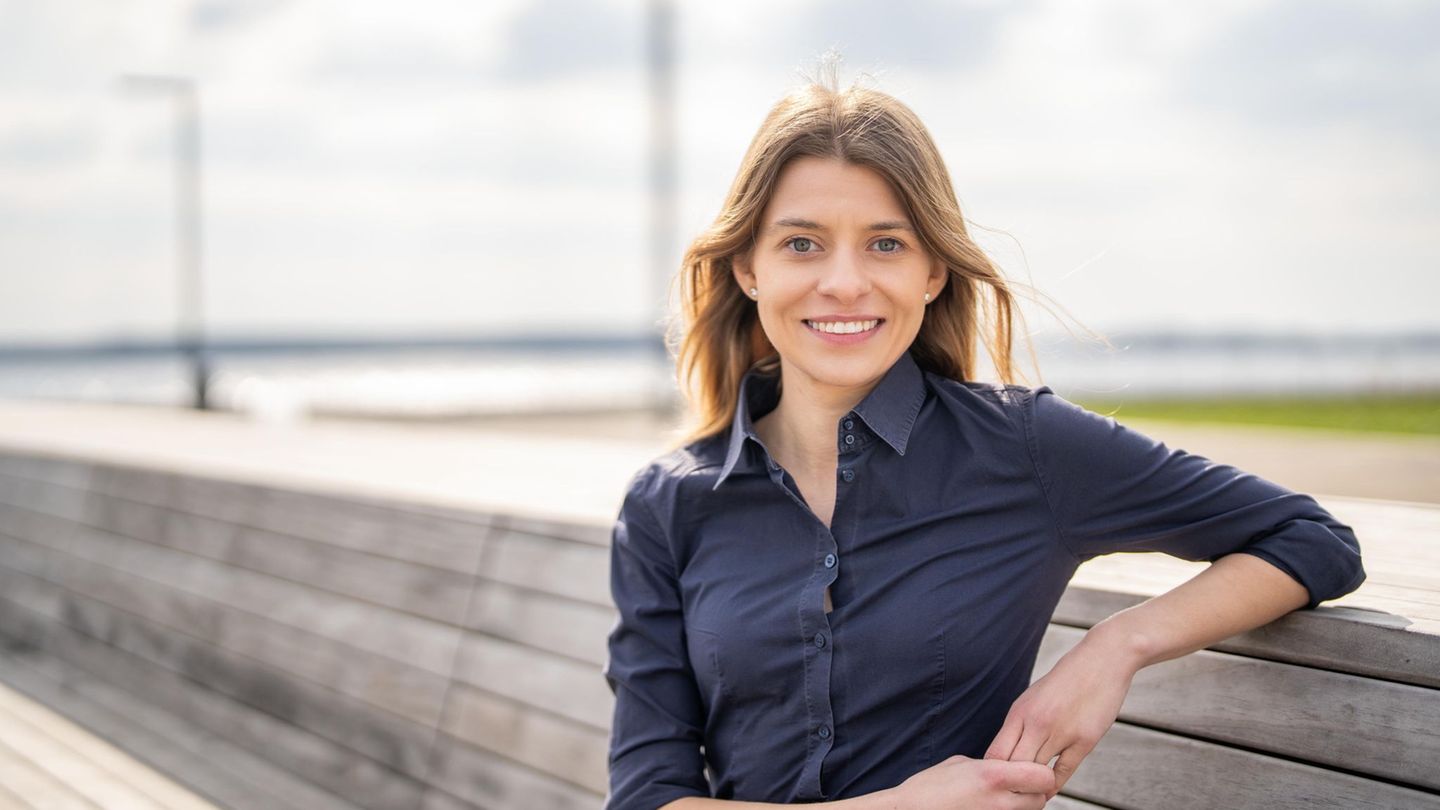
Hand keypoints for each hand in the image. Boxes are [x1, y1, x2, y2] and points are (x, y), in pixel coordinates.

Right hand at [889, 754, 1054, 809]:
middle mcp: (999, 801)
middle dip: (1034, 792)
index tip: (1031, 771)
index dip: (1040, 773)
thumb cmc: (929, 788)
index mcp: (993, 776)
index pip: (1043, 776)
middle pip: (1040, 799)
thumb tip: (1004, 767)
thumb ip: (989, 765)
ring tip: (1001, 798)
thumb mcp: (960, 763)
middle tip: (1019, 787)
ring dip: (1022, 805)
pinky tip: (989, 807)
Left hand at [983, 633, 1139, 798]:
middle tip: (1010, 796)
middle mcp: (1036, 723)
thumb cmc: (1066, 680)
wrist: (1101, 659)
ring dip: (1032, 787)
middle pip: (1012, 767)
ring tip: (1028, 797)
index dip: (993, 773)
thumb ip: (1020, 723)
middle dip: (1009, 785)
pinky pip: (1063, 771)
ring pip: (1036, 772)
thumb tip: (1006, 750)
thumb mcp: (1033, 697)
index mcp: (1019, 712)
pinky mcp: (1084, 740)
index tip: (996, 783)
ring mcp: (1060, 732)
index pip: (995, 753)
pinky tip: (1048, 790)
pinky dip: (1053, 784)